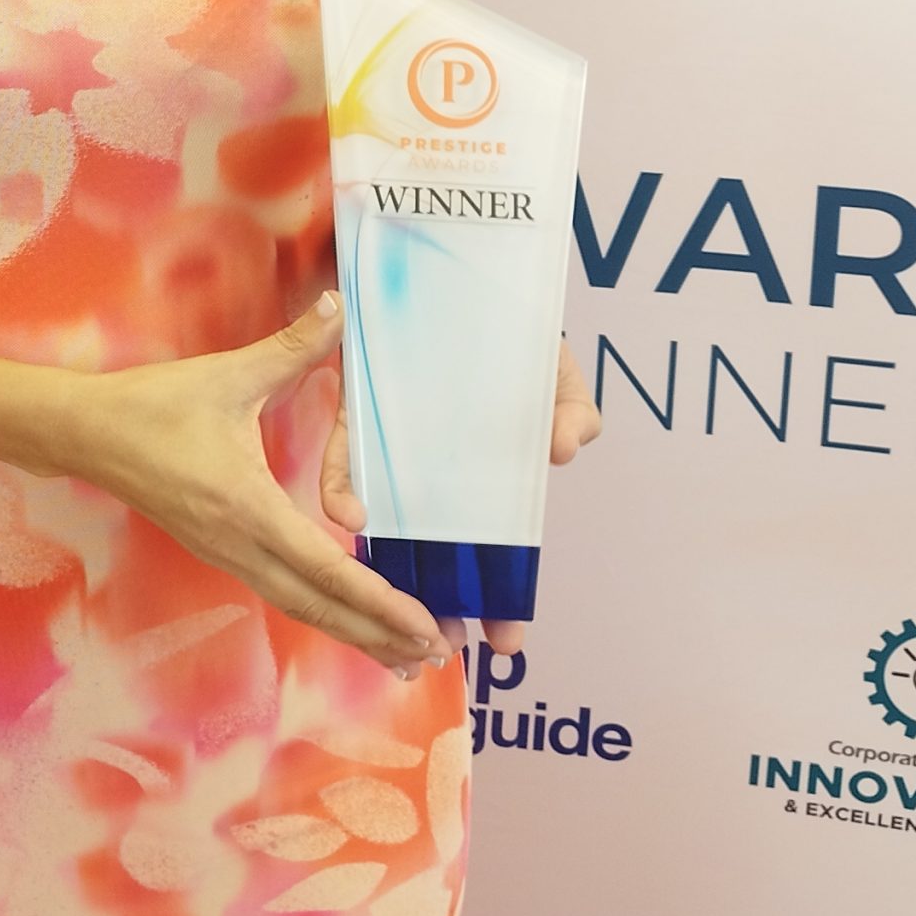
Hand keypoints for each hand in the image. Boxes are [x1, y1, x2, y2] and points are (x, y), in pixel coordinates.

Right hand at [69, 296, 451, 674]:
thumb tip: (338, 307)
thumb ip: (290, 347)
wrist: (85, 433)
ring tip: (401, 655)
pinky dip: (320, 610)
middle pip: (318, 606)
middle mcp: (238, 546)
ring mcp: (224, 554)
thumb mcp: (226, 374)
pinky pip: (278, 592)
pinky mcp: (216, 550)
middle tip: (435, 653)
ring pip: (298, 606)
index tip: (422, 624)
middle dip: (378, 633)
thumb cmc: (152, 405)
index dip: (378, 601)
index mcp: (247, 508)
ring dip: (352, 631)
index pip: (326, 569)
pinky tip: (343, 614)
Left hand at [320, 331, 602, 660]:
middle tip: (451, 641)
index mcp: (483, 472)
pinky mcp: (358, 409)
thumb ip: (569, 409)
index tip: (505, 643)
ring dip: (389, 560)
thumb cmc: (512, 335)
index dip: (500, 594)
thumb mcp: (554, 374)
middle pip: (438, 544)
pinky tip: (350, 516)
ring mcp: (396, 441)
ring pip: (387, 513)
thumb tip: (566, 447)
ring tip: (398, 600)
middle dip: (445, 597)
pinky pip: (346, 453)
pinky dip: (346, 483)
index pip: (491, 546)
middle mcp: (436, 467)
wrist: (456, 272)